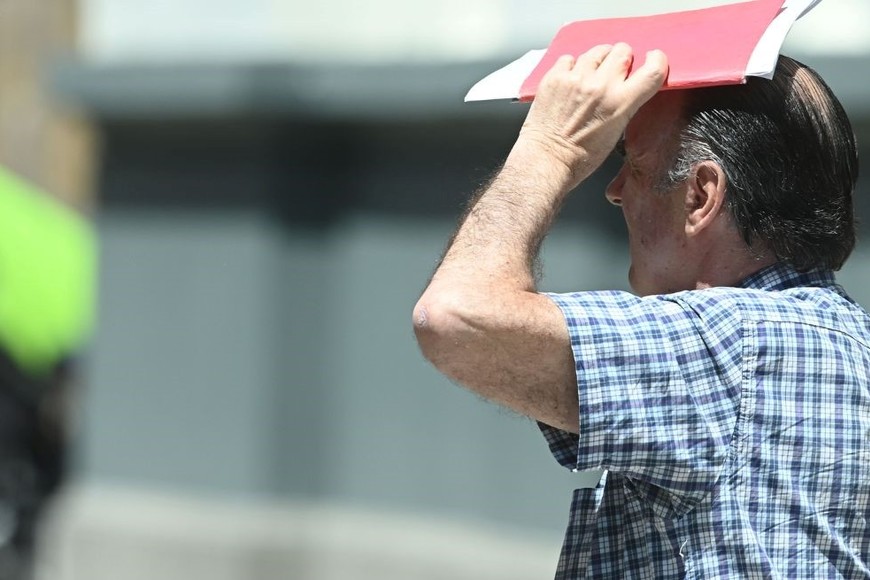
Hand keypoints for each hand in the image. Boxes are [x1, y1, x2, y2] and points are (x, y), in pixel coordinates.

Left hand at [511, 43, 667, 190]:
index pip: (653, 69)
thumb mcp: (617, 130)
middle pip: (623, 50)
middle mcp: (600, 86)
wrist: (547, 160)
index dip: (656, 60)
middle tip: (614, 72)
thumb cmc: (580, 155)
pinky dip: (572, 67)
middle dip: (621, 59)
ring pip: (597, 51)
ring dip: (598, 60)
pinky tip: (571, 83)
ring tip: (590, 78)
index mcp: (621, 103)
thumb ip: (626, 102)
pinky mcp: (555, 77)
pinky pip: (570, 58)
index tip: (651, 59)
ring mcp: (576, 79)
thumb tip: (629, 82)